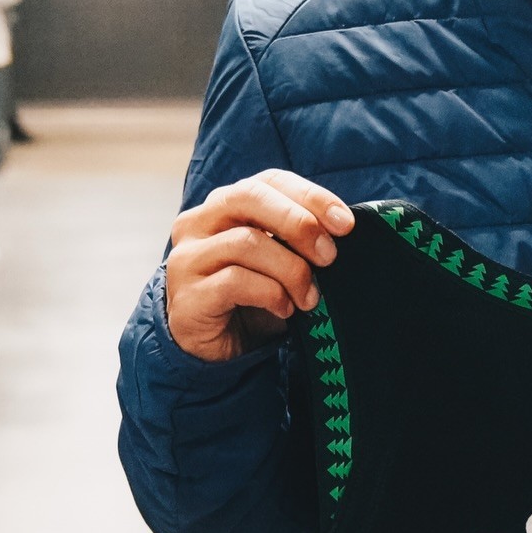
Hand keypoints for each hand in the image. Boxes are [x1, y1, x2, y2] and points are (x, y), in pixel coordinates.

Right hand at [165, 168, 354, 361]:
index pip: (269, 181)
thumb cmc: (255, 298)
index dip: (311, 196)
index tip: (345, 223)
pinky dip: (271, 294)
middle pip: (250, 197)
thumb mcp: (281, 260)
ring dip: (291, 270)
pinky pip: (235, 281)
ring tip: (309, 297)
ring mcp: (187, 258)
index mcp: (225, 205)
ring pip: (246, 242)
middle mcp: (198, 222)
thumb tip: (342, 226)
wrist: (220, 351)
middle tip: (329, 256)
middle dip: (299, 223)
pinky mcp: (187, 295)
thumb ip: (299, 238)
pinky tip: (284, 308)